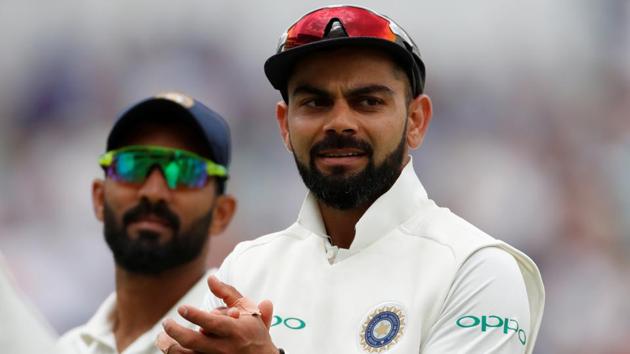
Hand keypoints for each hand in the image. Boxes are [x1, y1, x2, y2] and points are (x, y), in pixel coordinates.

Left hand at [156, 276, 276, 353]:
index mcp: (234, 330)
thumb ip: (227, 293)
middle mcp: (224, 348)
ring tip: (161, 337)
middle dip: (174, 331)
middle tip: (166, 323)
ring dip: (169, 346)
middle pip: (193, 341)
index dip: (194, 315)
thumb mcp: (247, 310)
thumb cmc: (254, 332)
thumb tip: (210, 278)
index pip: (211, 323)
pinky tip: (171, 347)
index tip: (181, 308)